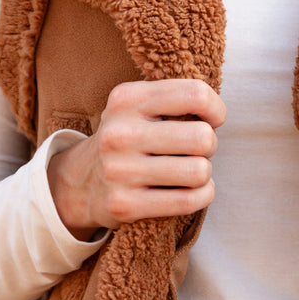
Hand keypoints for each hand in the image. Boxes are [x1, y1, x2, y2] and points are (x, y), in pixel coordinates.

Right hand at [47, 79, 224, 238]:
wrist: (81, 182)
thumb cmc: (128, 138)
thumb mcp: (139, 106)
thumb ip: (176, 99)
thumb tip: (217, 114)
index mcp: (126, 99)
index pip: (195, 95)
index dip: (215, 110)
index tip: (210, 120)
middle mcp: (119, 133)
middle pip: (203, 138)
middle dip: (209, 145)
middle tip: (195, 150)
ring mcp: (119, 171)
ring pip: (199, 172)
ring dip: (204, 173)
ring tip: (189, 170)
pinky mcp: (124, 204)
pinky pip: (188, 201)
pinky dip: (202, 196)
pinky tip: (192, 190)